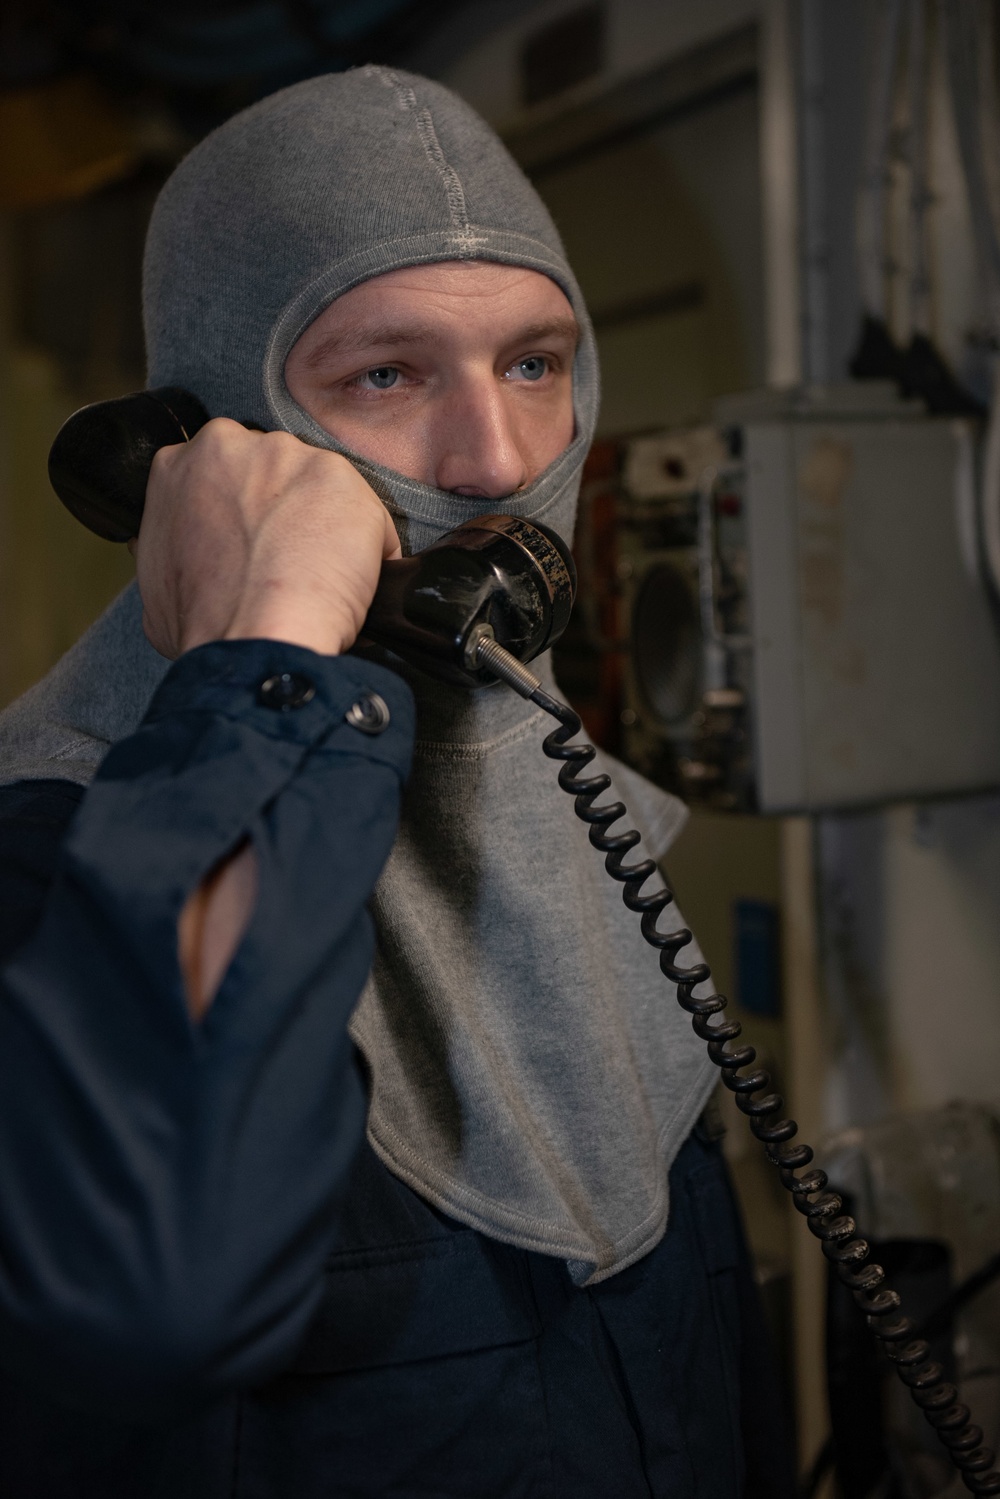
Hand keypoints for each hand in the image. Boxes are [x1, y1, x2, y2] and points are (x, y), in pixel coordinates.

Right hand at [132, 419, 400, 658]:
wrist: (254, 639)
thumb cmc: (205, 624)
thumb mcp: (159, 583)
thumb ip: (180, 550)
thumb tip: (200, 568)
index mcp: (176, 466)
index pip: (220, 476)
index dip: (242, 512)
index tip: (254, 541)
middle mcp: (227, 446)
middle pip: (268, 471)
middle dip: (280, 508)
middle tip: (286, 560)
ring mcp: (284, 456)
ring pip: (316, 487)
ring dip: (323, 524)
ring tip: (317, 576)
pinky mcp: (336, 474)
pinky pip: (364, 514)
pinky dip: (368, 549)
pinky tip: (350, 582)